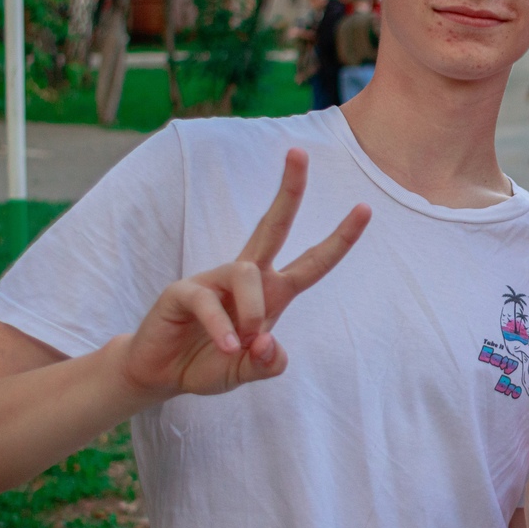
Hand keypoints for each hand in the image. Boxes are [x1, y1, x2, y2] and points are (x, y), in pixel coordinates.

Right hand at [121, 148, 370, 398]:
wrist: (162, 375)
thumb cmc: (210, 363)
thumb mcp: (248, 371)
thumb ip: (267, 364)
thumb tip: (270, 345)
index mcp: (272, 291)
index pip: (313, 261)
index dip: (340, 238)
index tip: (366, 208)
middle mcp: (247, 277)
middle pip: (273, 224)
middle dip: (289, 190)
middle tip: (299, 152)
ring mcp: (214, 279)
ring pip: (248, 273)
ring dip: (254, 311)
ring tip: (245, 344)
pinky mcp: (184, 290)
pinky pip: (210, 301)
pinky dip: (223, 328)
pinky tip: (227, 347)